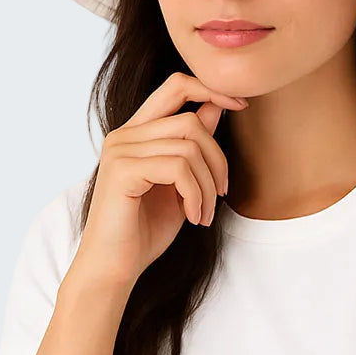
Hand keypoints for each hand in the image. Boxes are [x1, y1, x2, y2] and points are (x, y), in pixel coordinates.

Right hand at [73, 71, 248, 287]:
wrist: (114, 268)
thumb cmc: (145, 231)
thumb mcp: (181, 184)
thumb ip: (193, 147)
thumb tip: (216, 108)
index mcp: (137, 133)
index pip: (176, 86)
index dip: (211, 89)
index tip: (241, 105)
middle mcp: (124, 134)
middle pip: (191, 120)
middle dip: (218, 158)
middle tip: (222, 193)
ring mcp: (120, 150)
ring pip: (189, 146)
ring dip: (209, 184)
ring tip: (205, 213)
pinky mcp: (122, 170)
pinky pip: (178, 168)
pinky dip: (196, 194)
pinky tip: (194, 216)